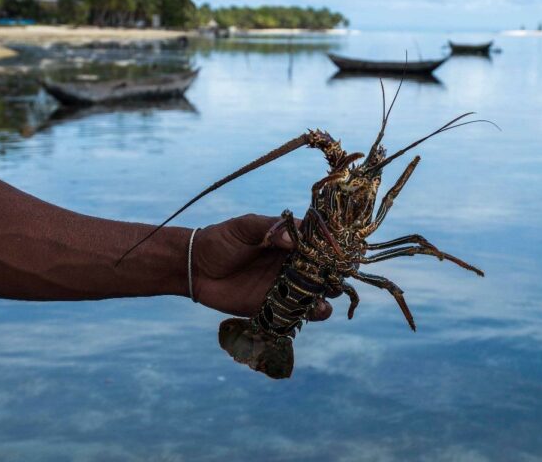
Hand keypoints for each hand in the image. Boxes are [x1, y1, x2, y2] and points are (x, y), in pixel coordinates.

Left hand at [191, 214, 332, 319]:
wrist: (195, 268)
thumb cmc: (220, 240)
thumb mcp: (243, 227)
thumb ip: (268, 229)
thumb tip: (293, 240)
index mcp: (289, 241)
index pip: (318, 241)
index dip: (334, 245)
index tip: (346, 249)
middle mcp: (291, 263)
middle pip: (323, 268)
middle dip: (336, 272)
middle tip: (340, 275)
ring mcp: (285, 286)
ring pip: (316, 292)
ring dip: (328, 294)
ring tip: (330, 294)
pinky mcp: (275, 307)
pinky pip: (299, 312)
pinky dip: (312, 313)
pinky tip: (318, 311)